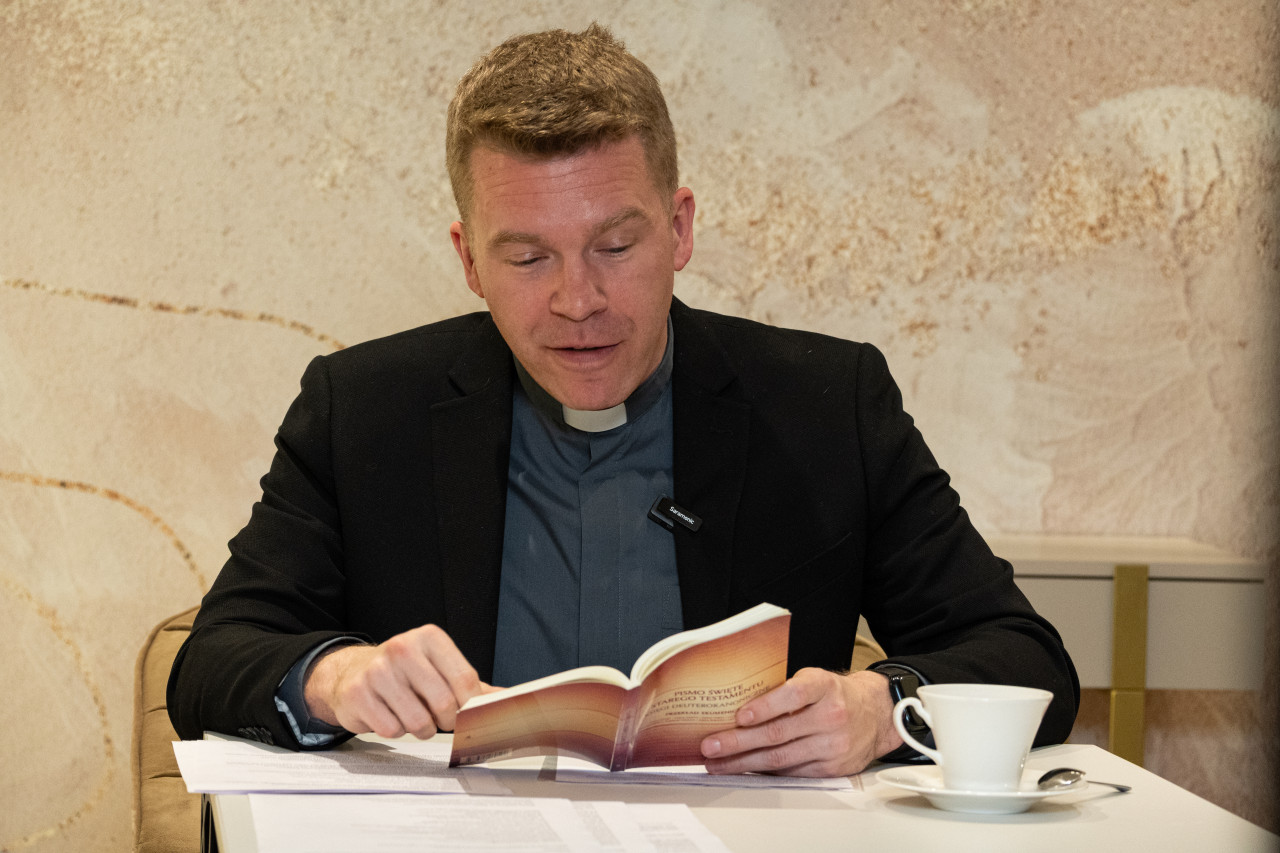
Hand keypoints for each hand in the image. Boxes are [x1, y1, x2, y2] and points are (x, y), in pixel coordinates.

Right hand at [304, 624, 494, 738]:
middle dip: (446, 722)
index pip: (465, 680)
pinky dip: (395, 731)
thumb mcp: (440, 668)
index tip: (467, 714)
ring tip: (412, 714)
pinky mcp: (357, 694)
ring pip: (418, 722)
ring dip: (421, 729)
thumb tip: (508, 699)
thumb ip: (474, 685)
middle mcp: (403, 648)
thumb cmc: (405, 673)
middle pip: (445, 704)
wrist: (353, 672)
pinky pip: (391, 730)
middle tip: (438, 718)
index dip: (470, 706)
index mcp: (430, 638)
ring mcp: (378, 670)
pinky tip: (388, 714)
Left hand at [699, 668, 902, 776]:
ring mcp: (832, 745)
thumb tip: (737, 707)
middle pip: (778, 734)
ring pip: (781, 759)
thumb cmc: (834, 694)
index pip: (792, 696)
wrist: (877, 715)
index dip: (764, 707)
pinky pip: (791, 773)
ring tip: (717, 764)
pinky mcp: (831, 768)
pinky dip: (764, 773)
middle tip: (711, 746)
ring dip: (744, 763)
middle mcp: (830, 716)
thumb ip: (784, 691)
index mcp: (823, 687)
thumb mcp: (814, 680)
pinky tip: (744, 771)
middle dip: (739, 742)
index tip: (739, 716)